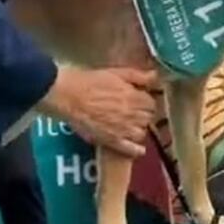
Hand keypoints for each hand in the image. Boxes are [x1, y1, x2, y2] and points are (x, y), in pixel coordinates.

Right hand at [40, 66, 158, 157]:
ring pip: (141, 133)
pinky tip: (139, 150)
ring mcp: (123, 129)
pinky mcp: (111, 141)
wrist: (68, 96)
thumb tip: (154, 76)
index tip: (140, 101)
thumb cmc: (90, 82)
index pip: (151, 104)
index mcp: (135, 98)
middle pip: (147, 118)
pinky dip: (136, 150)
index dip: (145, 102)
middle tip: (133, 112)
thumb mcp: (116, 73)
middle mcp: (133, 115)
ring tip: (130, 125)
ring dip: (138, 129)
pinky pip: (129, 149)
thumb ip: (138, 76)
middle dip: (142, 115)